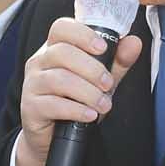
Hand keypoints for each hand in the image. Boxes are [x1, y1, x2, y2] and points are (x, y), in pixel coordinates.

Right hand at [13, 15, 144, 165]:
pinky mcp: (30, 107)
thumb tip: (134, 43)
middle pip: (62, 53)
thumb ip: (116, 61)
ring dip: (87, 92)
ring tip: (104, 104)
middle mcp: (39, 62)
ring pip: (59, 79)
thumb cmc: (75, 102)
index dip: (83, 34)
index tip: (103, 48)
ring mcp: (32, 84)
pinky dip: (76, 110)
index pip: (61, 28)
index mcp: (54, 49)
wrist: (52, 137)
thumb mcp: (99, 80)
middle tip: (108, 84)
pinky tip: (90, 115)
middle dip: (92, 69)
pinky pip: (53, 104)